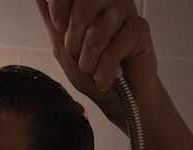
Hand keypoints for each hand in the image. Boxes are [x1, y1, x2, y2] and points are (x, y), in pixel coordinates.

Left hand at [36, 0, 157, 121]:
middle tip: (81, 56)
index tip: (59, 27)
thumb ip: (52, 20)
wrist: (119, 98)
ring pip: (96, 32)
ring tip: (95, 70)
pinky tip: (107, 78)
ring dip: (89, 62)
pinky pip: (113, 49)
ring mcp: (126, 11)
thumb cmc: (93, 72)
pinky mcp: (140, 28)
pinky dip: (104, 71)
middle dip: (74, 41)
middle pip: (83, 6)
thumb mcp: (63, 47)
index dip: (58, 6)